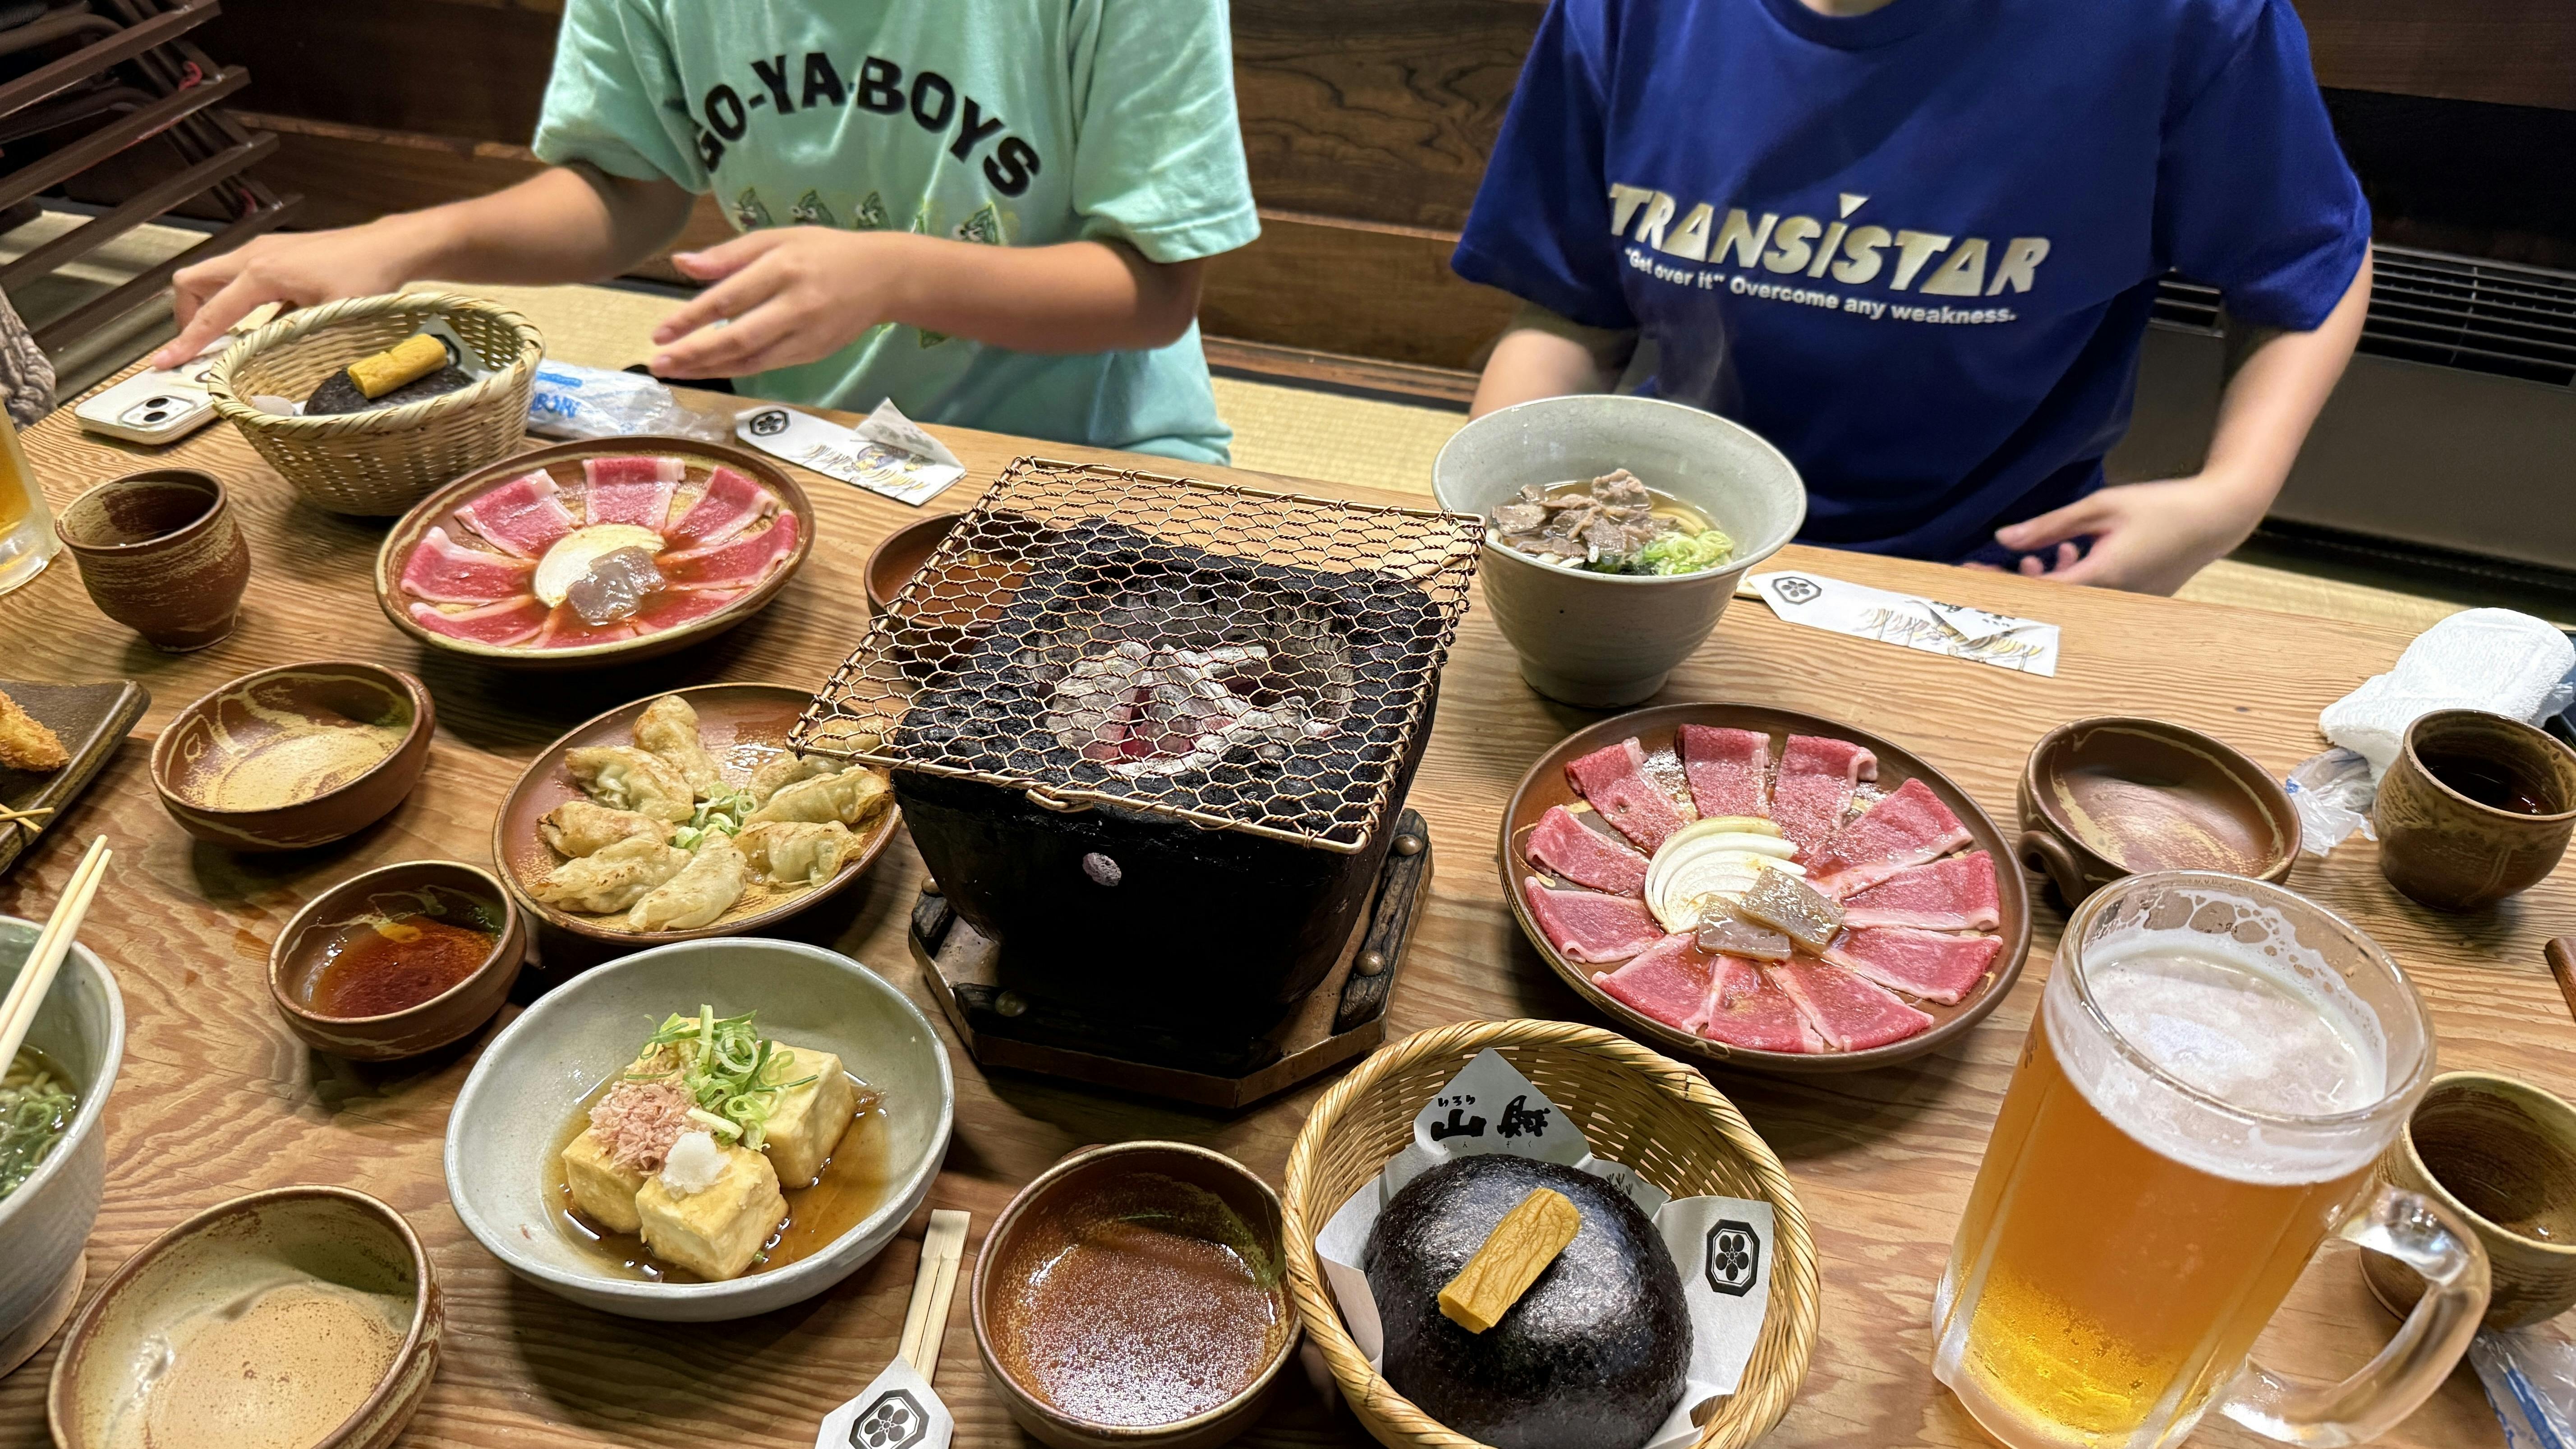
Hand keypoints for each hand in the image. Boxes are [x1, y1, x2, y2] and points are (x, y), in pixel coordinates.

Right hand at [151, 224, 423, 367]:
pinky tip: (262, 324)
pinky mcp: (277, 255)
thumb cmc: (366, 274)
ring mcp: (264, 252)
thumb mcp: (330, 316)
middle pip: (193, 283)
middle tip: (198, 346)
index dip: (185, 342)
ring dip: (210, 306)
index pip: (211, 314)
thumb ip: (295, 340)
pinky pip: (241, 278)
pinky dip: (238, 301)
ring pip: (215, 278)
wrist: (389, 247)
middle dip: (186, 316)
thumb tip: (271, 367)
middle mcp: (253, 257)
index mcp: (260, 273)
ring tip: (224, 339)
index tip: (164, 361)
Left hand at [650, 228, 920, 377]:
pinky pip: (766, 365)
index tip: (659, 332)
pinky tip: (708, 369)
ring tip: (675, 372)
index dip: (690, 318)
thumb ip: (729, 254)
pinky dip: (734, 369)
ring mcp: (807, 334)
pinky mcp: (814, 353)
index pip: (728, 298)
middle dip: (694, 353)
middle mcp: (795, 305)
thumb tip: (680, 263)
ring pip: (750, 360)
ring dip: (708, 368)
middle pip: (737, 336)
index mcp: (783, 268)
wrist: (884, 277)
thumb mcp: (778, 238)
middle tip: (658, 363)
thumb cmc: (825, 251)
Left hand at [1977, 475, 2270, 594]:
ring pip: (2072, 600)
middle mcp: (2112, 600)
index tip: (1969, 574)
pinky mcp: (2135, 602)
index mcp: (2100, 578)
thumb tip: (2003, 538)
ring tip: (2047, 553)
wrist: (2218, 517)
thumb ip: (2049, 526)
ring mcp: (2126, 605)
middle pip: (2050, 602)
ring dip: (2051, 578)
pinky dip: (2074, 578)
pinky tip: (2072, 553)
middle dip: (2022, 583)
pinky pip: (2092, 597)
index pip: (2036, 593)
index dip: (1999, 584)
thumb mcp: (2101, 507)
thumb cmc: (2161, 507)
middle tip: (2002, 565)